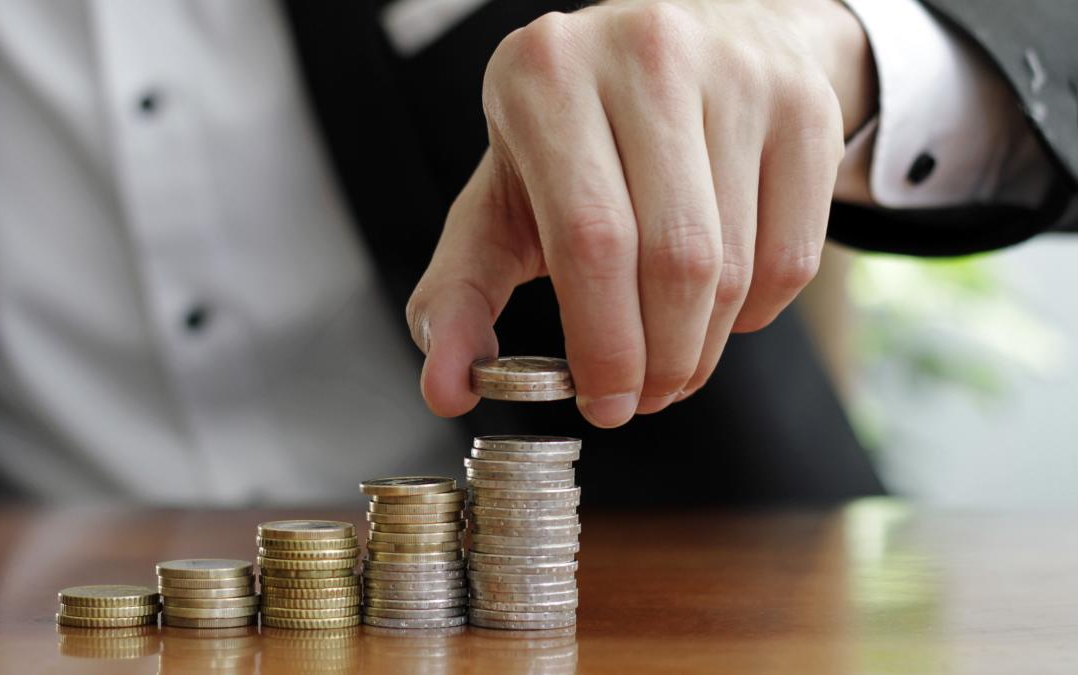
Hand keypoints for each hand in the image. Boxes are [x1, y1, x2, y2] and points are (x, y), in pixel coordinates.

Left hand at [407, 0, 875, 426]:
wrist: (686, 45)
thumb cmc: (579, 141)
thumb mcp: (500, 201)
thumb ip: (460, 295)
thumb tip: (446, 391)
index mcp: (546, 76)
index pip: (591, 239)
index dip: (603, 343)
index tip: (603, 402)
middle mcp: (645, 55)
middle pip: (674, 259)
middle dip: (661, 360)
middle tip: (644, 398)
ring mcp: (738, 73)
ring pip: (735, 265)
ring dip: (704, 347)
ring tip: (673, 361)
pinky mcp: (805, 105)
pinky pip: (795, 255)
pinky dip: (756, 314)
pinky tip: (722, 309)